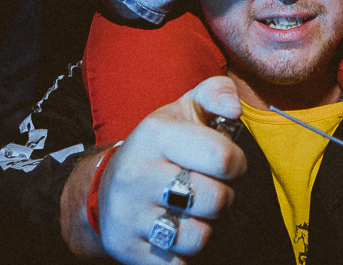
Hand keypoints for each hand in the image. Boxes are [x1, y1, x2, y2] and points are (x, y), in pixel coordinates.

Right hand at [89, 77, 243, 262]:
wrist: (106, 188)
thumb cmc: (160, 148)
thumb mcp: (183, 110)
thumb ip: (215, 93)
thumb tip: (235, 108)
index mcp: (156, 134)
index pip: (222, 157)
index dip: (237, 163)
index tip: (228, 164)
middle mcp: (138, 173)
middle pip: (215, 200)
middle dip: (223, 198)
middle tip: (210, 190)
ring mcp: (129, 214)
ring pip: (198, 237)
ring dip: (205, 227)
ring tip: (192, 211)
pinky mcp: (127, 248)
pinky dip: (184, 255)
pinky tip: (174, 233)